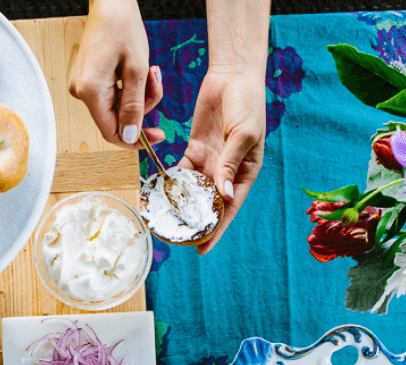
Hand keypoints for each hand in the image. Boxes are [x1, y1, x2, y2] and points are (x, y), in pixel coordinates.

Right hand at [68, 0, 163, 147]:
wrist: (109, 2)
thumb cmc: (122, 27)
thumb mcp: (136, 69)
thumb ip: (134, 107)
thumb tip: (129, 137)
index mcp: (90, 92)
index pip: (112, 132)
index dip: (135, 138)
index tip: (158, 134)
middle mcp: (80, 93)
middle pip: (116, 120)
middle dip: (141, 107)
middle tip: (155, 82)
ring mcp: (82, 87)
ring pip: (117, 108)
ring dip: (138, 95)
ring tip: (149, 70)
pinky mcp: (88, 81)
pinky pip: (112, 96)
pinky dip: (129, 88)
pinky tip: (136, 69)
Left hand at [179, 65, 265, 254]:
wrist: (232, 74)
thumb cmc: (247, 102)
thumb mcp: (242, 134)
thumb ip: (230, 164)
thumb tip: (223, 195)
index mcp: (244, 173)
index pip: (229, 208)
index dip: (217, 230)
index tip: (203, 249)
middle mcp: (226, 173)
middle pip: (208, 204)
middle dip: (194, 223)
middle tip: (177, 241)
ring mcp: (210, 162)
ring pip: (192, 191)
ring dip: (180, 206)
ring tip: (164, 224)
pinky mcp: (194, 150)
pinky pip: (181, 172)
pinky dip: (170, 183)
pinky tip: (158, 195)